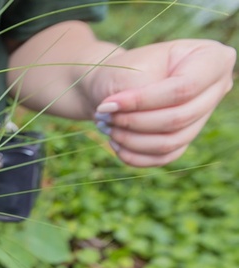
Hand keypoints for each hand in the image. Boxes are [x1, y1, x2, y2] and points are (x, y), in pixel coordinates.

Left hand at [88, 39, 235, 166]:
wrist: (113, 86)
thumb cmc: (123, 71)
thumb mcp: (129, 72)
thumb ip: (137, 95)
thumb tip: (130, 120)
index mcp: (212, 59)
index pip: (184, 89)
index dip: (143, 101)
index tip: (107, 105)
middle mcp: (216, 88)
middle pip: (179, 118)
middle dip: (135, 122)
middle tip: (104, 115)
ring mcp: (202, 117)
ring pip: (171, 142)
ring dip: (132, 140)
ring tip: (107, 126)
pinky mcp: (185, 139)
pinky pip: (164, 157)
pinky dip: (135, 154)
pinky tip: (115, 143)